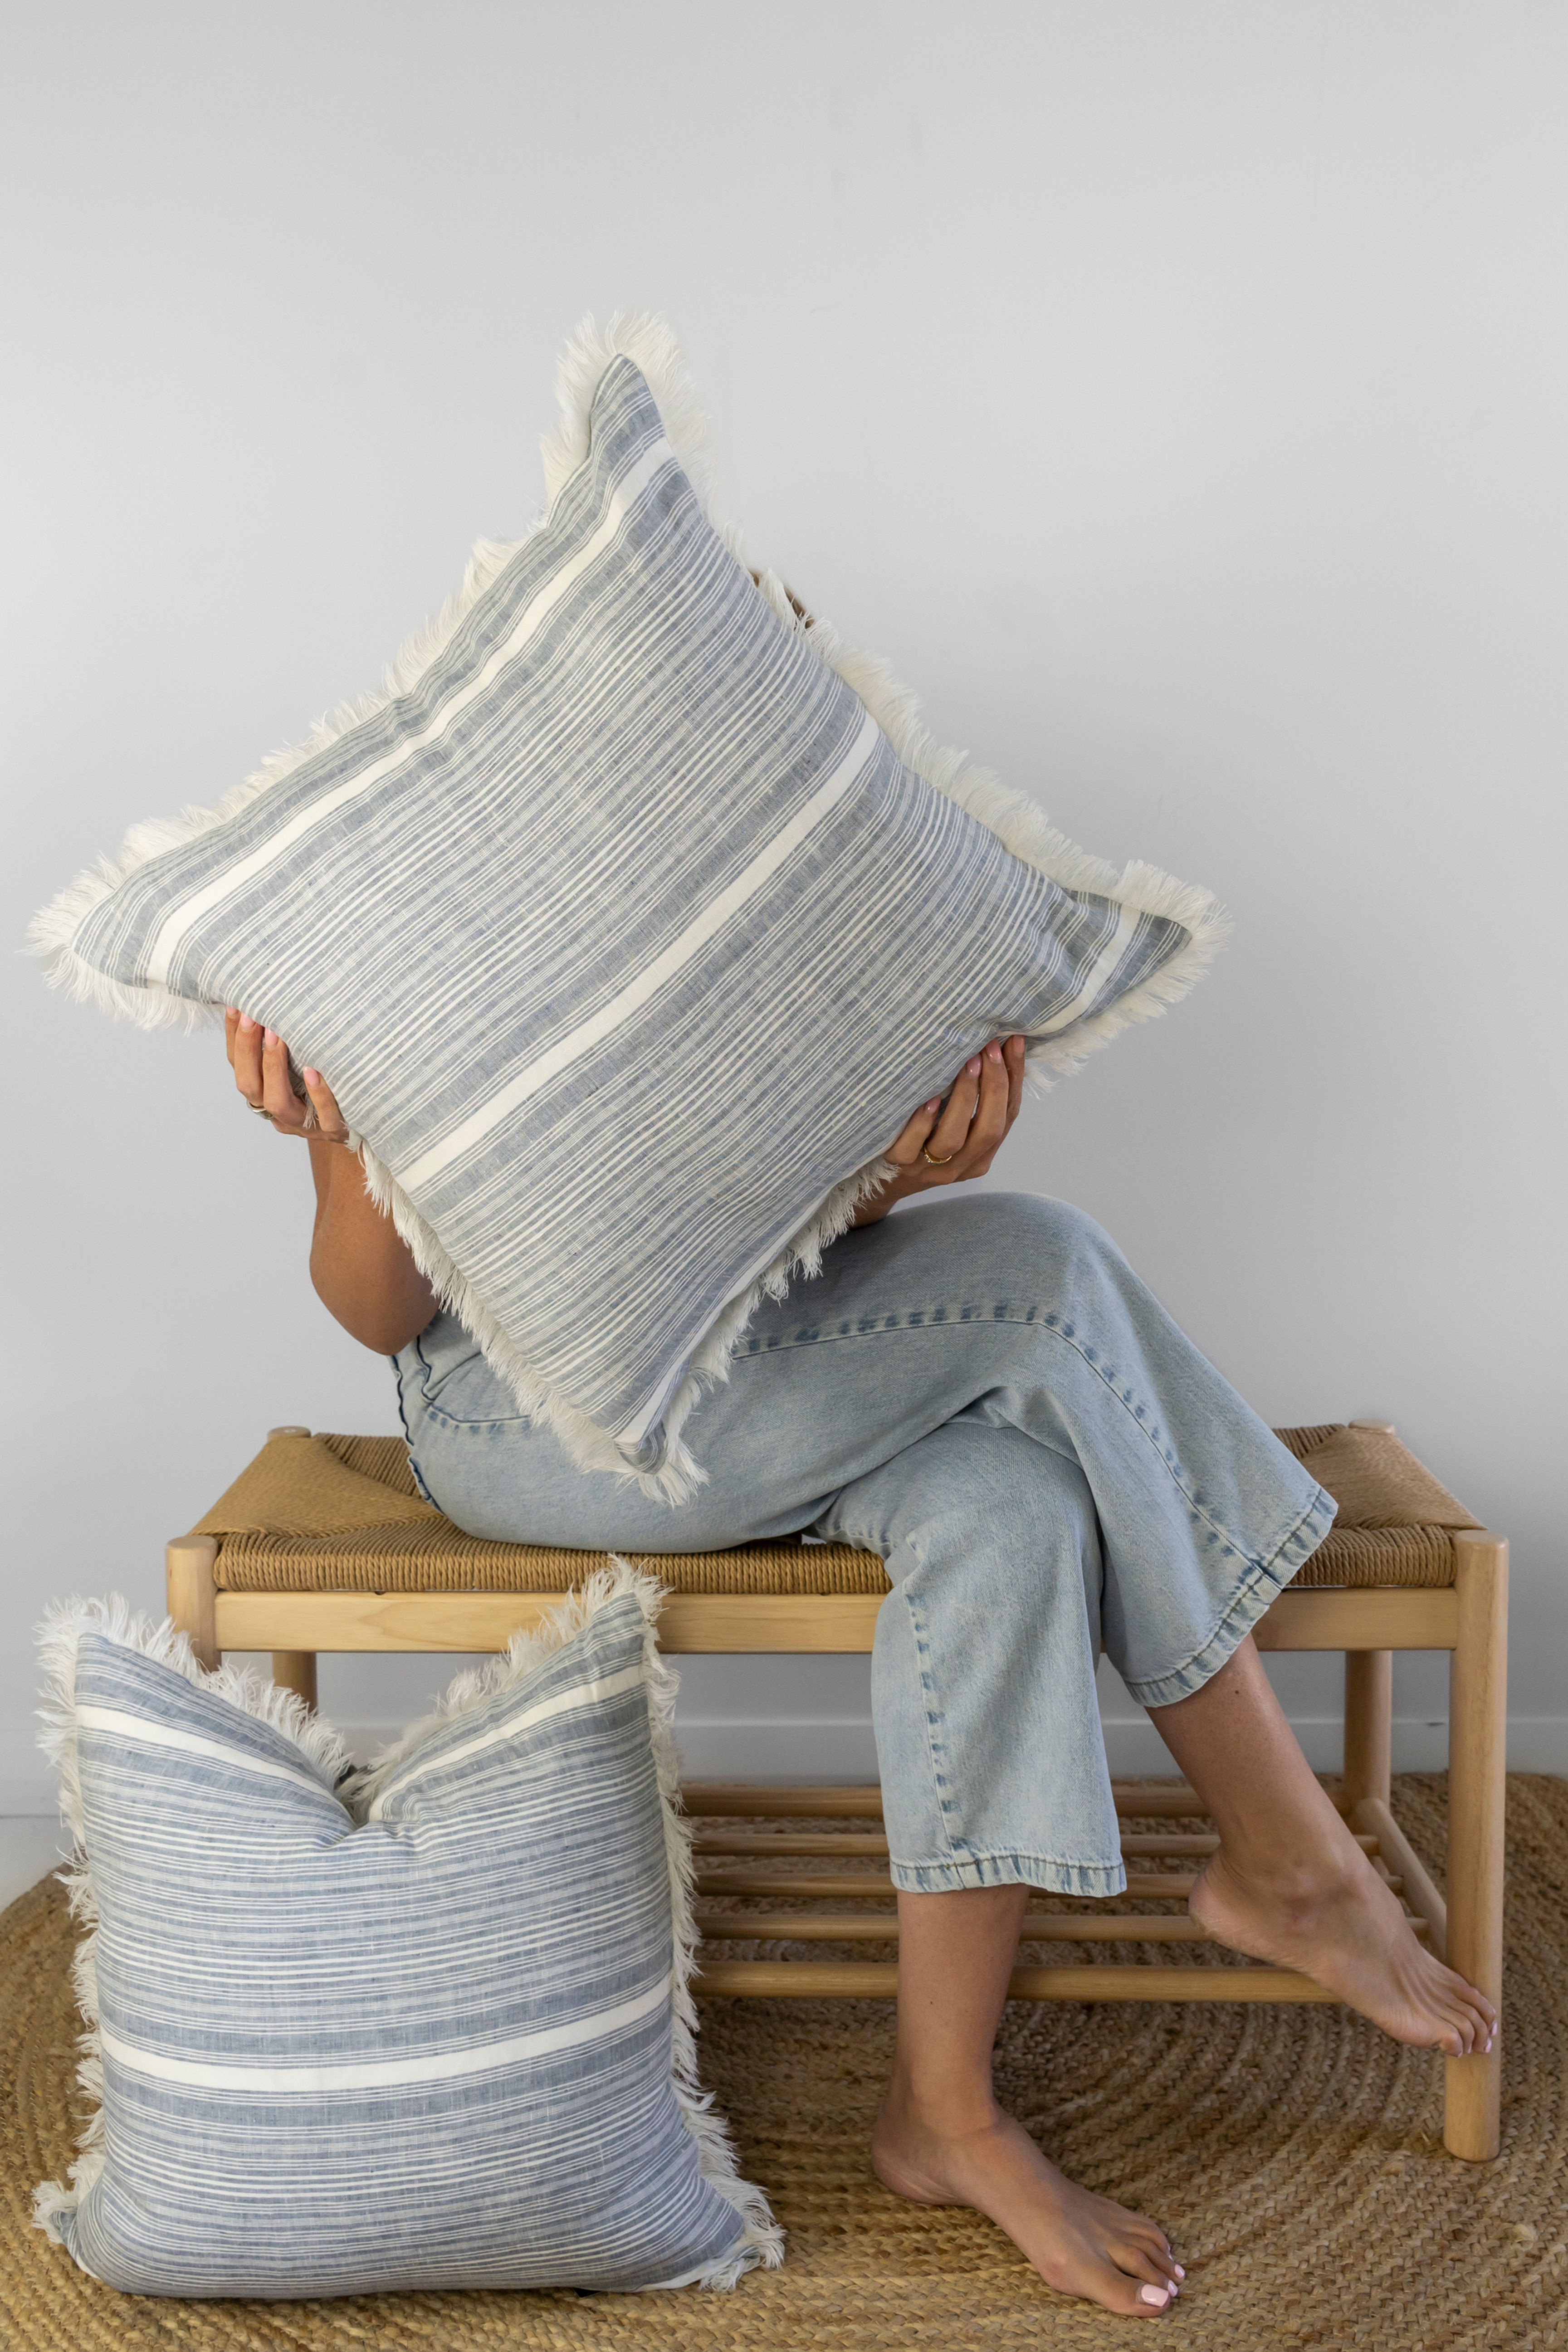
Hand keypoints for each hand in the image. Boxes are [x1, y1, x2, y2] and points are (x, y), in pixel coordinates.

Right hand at [225, 1009, 352, 1144]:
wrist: (358, 1125)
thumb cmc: (326, 1086)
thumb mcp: (303, 1064)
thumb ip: (286, 1041)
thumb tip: (274, 998)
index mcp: (265, 1093)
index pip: (239, 1066)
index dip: (234, 1038)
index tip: (237, 1005)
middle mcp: (278, 1111)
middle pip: (249, 1086)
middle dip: (248, 1050)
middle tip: (253, 1017)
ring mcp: (305, 1123)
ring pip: (279, 1103)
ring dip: (274, 1067)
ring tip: (277, 1036)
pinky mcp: (333, 1129)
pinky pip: (324, 1114)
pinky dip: (318, 1093)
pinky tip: (314, 1070)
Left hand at [848, 1034, 1026, 1227]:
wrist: (880, 1182)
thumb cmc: (922, 1142)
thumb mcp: (953, 1126)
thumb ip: (972, 1104)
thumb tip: (992, 1051)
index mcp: (981, 1155)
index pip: (1008, 1116)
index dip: (1014, 1078)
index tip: (1015, 1042)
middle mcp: (960, 1165)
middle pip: (990, 1129)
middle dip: (995, 1085)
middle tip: (991, 1047)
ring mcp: (928, 1168)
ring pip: (954, 1139)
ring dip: (965, 1098)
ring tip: (969, 1063)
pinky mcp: (898, 1166)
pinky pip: (911, 1147)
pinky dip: (923, 1122)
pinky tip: (929, 1099)